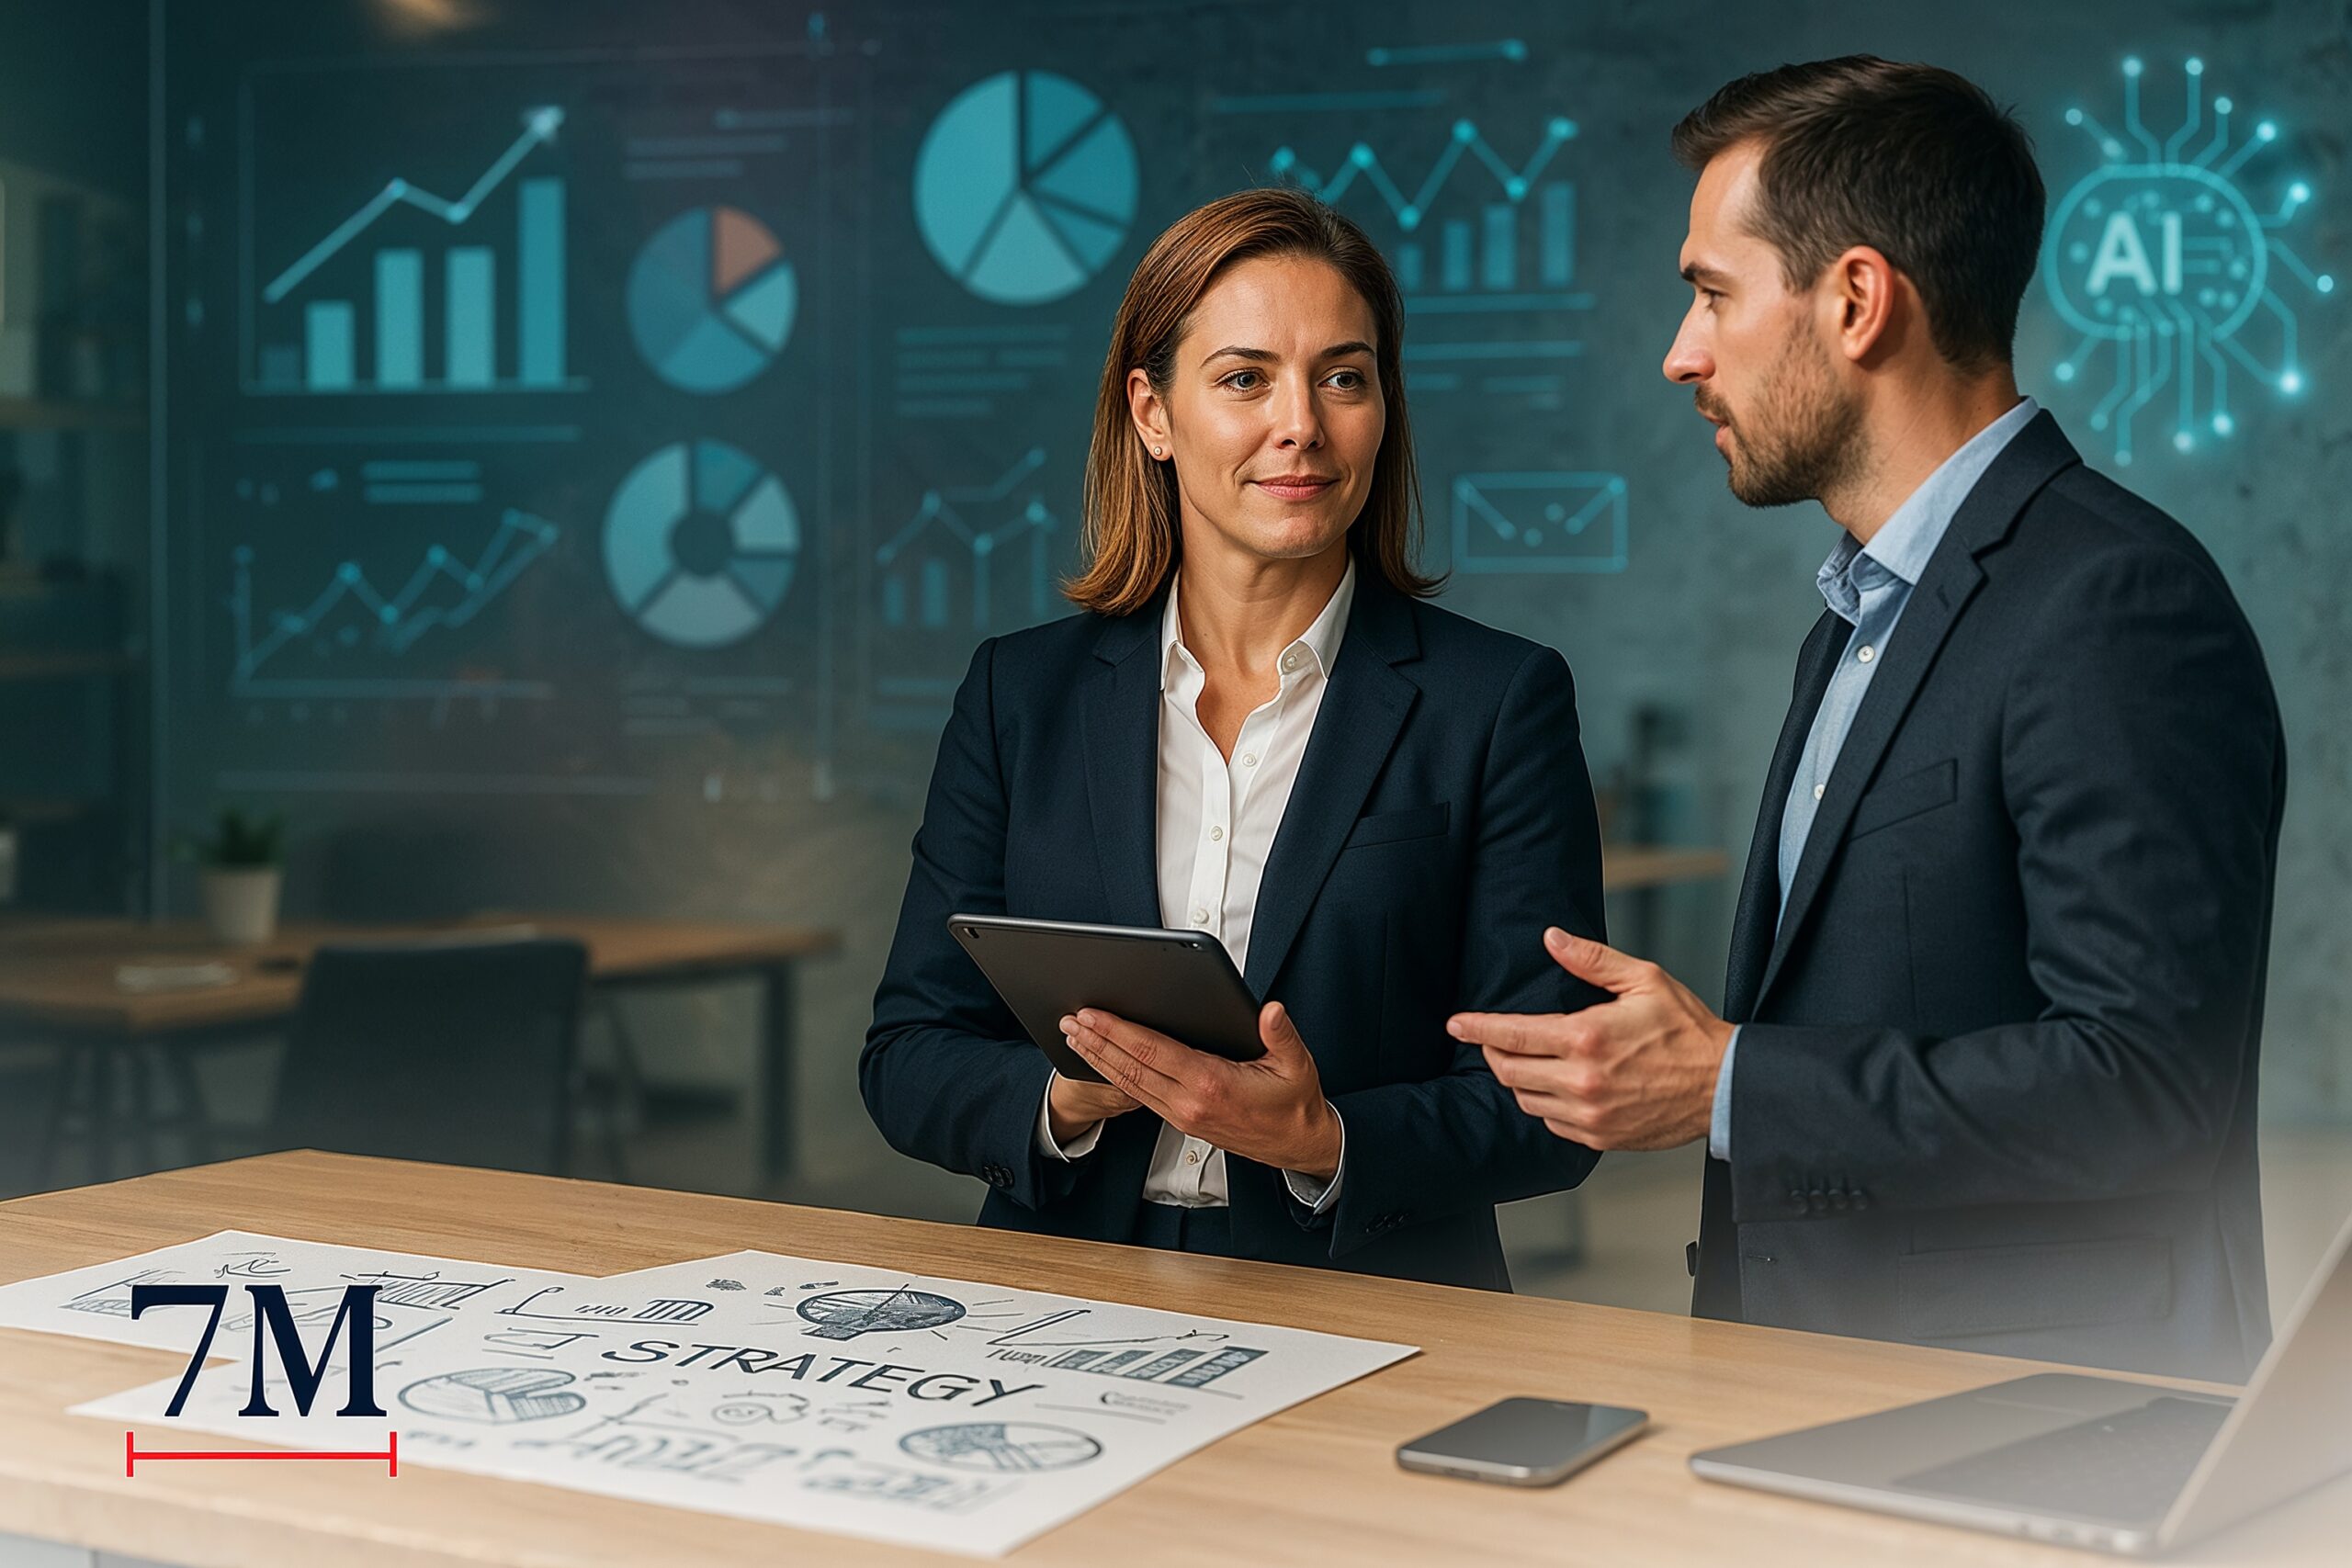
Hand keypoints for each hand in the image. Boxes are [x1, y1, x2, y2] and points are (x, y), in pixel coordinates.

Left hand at [1059, 1002, 1341, 1178]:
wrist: (1298, 1146)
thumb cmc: (1295, 1103)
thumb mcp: (1297, 1064)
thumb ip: (1281, 1035)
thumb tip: (1270, 1011)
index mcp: (1211, 1084)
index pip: (1153, 1051)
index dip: (1118, 1030)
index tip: (1093, 1014)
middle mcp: (1189, 1103)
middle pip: (1130, 1067)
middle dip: (1096, 1041)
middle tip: (1069, 1020)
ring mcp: (1182, 1115)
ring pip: (1129, 1084)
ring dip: (1098, 1059)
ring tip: (1074, 1037)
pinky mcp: (1181, 1121)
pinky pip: (1139, 1096)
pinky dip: (1114, 1076)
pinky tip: (1101, 1062)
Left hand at [1446, 927, 1733, 1151]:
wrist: (1723, 1085)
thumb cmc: (1687, 1030)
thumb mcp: (1643, 980)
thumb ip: (1592, 960)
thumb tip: (1552, 938)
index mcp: (1586, 1038)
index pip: (1512, 1034)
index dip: (1477, 1028)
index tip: (1457, 1023)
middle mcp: (1581, 1081)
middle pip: (1508, 1071)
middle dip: (1492, 1053)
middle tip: (1491, 1040)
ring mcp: (1589, 1115)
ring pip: (1526, 1099)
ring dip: (1517, 1079)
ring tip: (1524, 1060)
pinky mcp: (1599, 1137)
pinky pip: (1551, 1123)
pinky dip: (1543, 1103)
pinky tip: (1554, 1086)